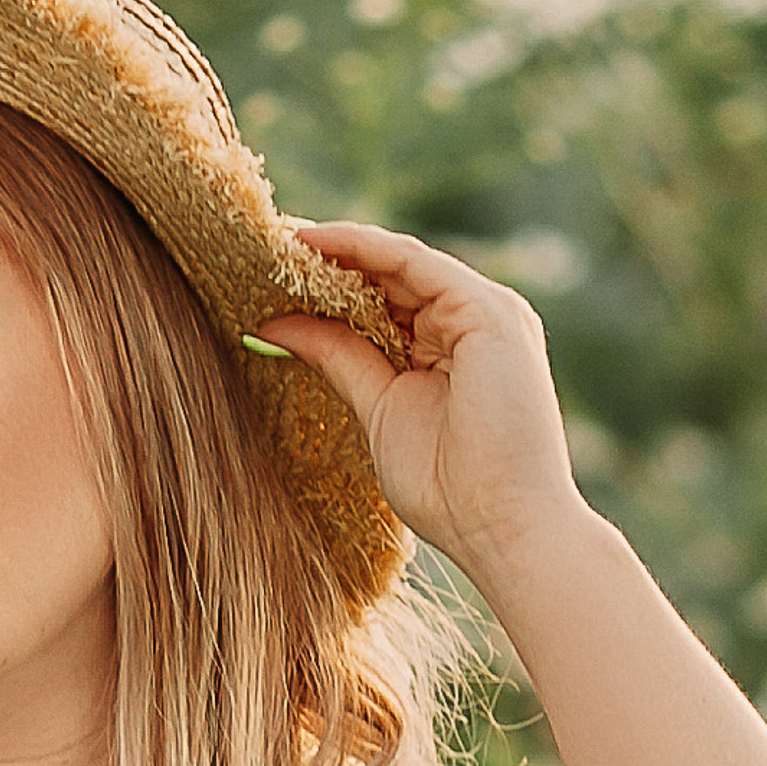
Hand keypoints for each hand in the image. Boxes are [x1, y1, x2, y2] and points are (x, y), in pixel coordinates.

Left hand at [255, 221, 589, 591]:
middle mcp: (475, 321)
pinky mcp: (487, 311)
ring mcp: (487, 312)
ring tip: (278, 237)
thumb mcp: (377, 407)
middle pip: (392, 275)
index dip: (332, 281)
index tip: (271, 272)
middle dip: (330, 257)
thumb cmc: (450, 490)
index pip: (389, 298)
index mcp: (457, 346)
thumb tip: (274, 324)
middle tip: (263, 244)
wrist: (503, 528)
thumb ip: (337, 356)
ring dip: (338, 245)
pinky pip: (413, 262)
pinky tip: (314, 241)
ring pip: (401, 261)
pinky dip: (362, 247)